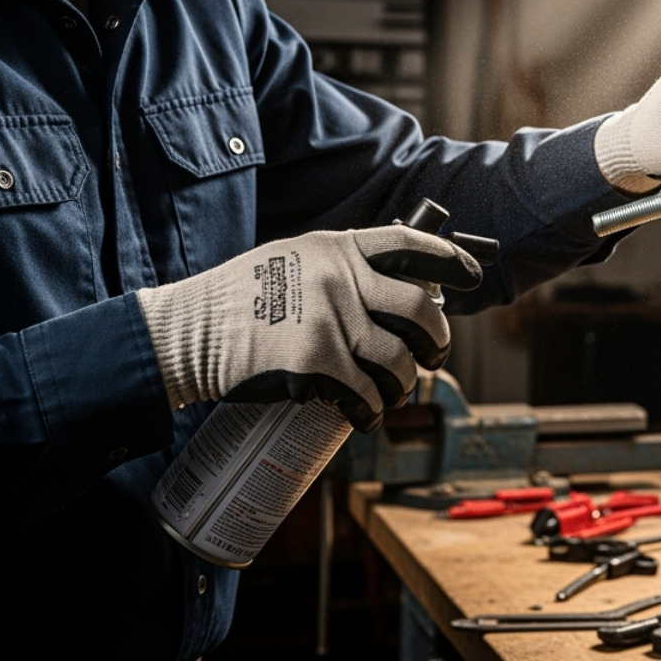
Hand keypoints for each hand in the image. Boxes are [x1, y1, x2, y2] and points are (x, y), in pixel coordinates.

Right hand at [138, 226, 482, 431]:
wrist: (188, 332)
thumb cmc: (238, 300)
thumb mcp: (292, 260)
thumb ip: (338, 269)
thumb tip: (392, 291)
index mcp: (337, 249)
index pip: (410, 245)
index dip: (449, 261)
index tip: (471, 276)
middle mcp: (339, 279)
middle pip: (420, 309)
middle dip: (437, 340)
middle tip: (433, 355)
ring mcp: (329, 320)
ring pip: (399, 360)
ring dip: (402, 385)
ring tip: (391, 393)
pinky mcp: (316, 363)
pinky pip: (366, 393)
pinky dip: (371, 410)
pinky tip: (366, 415)